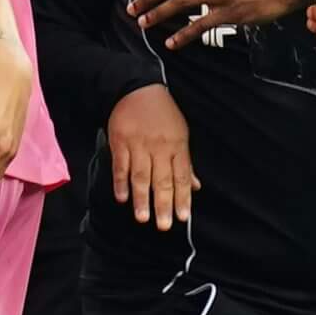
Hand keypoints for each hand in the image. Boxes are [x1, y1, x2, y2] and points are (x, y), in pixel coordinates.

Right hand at [107, 85, 195, 229]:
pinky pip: (121, 166)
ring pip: (141, 176)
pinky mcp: (120, 142)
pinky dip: (121, 182)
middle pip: (162, 180)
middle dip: (163, 204)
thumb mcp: (181, 134)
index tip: (182, 217)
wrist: (136, 88)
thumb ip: (186, 163)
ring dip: (142, 198)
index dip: (182, 198)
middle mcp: (159, 148)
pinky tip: (122, 198)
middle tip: (163, 226)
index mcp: (177, 146)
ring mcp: (138, 145)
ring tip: (143, 218)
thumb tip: (196, 186)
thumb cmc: (162, 113)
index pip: (182, 177)